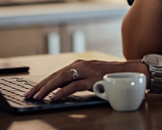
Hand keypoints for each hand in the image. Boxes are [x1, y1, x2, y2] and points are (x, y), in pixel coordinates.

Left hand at [24, 59, 143, 100]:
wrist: (133, 72)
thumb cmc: (113, 77)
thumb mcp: (93, 78)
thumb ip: (79, 82)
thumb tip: (62, 91)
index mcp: (79, 64)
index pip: (56, 73)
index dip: (42, 83)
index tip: (32, 91)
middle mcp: (81, 64)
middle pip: (55, 75)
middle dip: (40, 86)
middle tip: (28, 95)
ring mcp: (87, 71)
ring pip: (61, 79)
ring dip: (47, 88)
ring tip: (37, 97)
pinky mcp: (94, 79)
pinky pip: (74, 86)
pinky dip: (62, 92)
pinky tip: (53, 98)